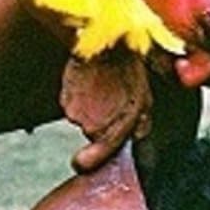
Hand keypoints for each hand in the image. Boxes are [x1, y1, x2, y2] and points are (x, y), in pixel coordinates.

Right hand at [60, 49, 152, 173]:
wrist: (107, 46)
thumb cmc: (128, 73)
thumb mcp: (145, 101)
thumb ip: (141, 127)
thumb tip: (139, 140)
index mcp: (111, 130)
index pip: (93, 158)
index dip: (87, 162)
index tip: (80, 163)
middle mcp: (90, 125)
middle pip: (92, 131)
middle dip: (101, 120)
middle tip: (112, 101)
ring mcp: (74, 112)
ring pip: (81, 115)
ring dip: (90, 106)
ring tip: (103, 88)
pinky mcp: (64, 97)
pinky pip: (72, 102)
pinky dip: (79, 95)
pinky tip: (91, 82)